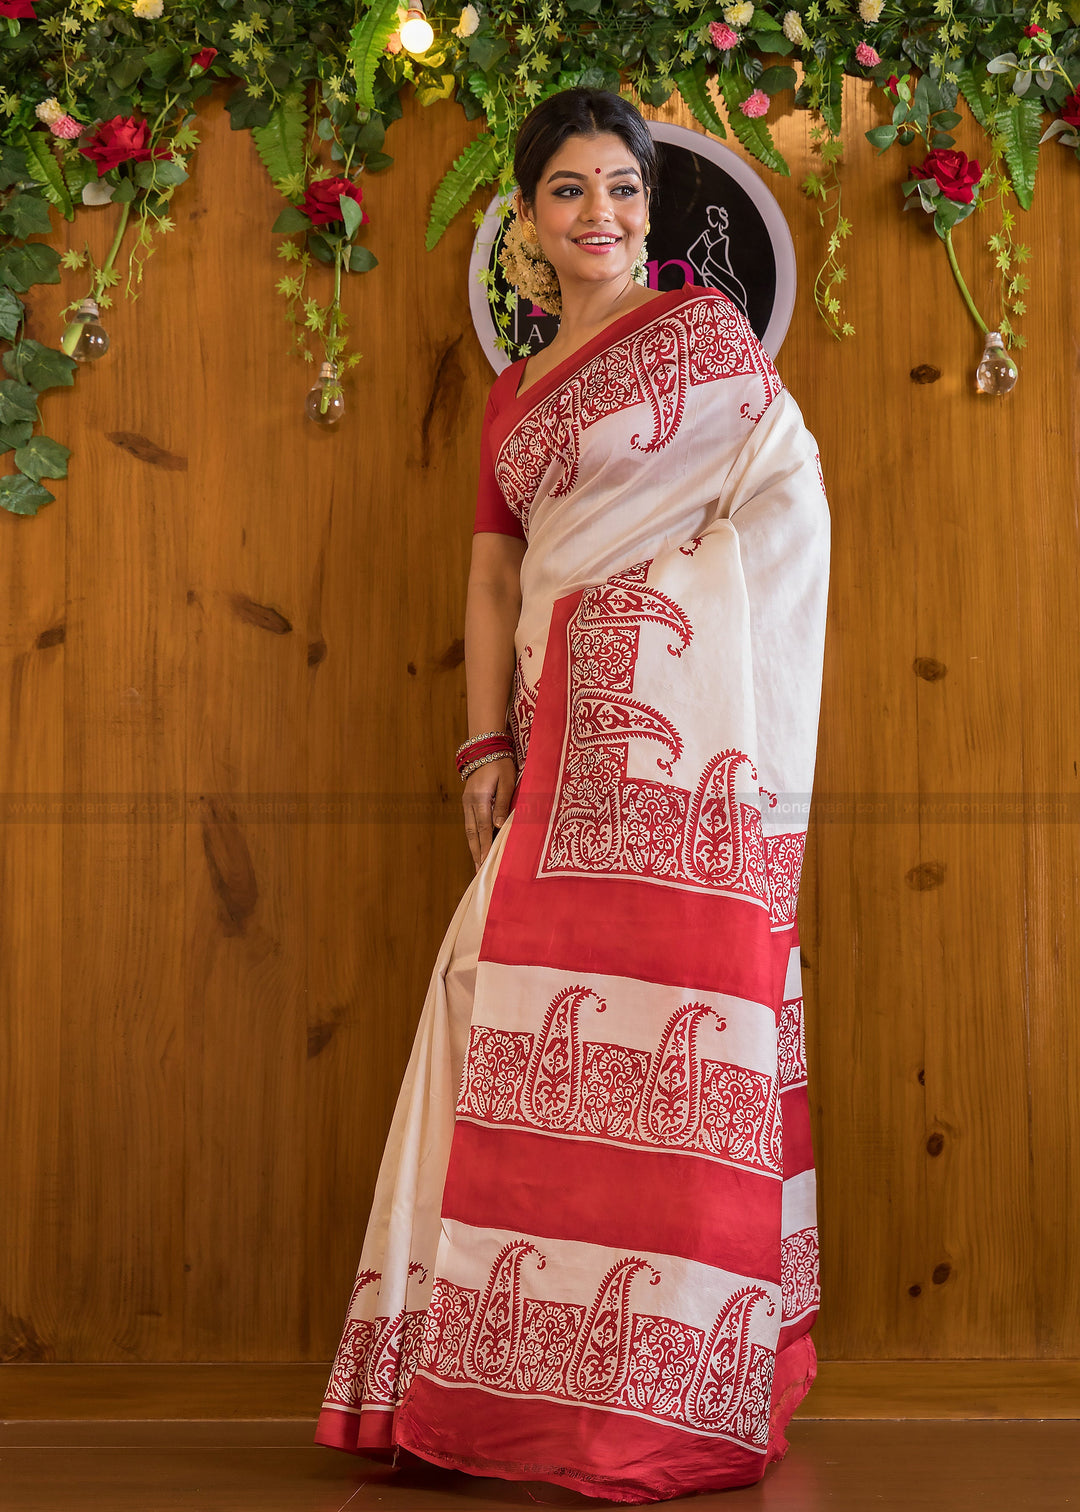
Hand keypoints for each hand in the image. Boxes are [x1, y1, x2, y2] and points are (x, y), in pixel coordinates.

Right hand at [462, 756, 515, 871]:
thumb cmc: (500, 764)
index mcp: (479, 799)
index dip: (484, 846)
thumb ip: (503, 803)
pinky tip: (477, 846)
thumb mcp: (506, 781)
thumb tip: (499, 826)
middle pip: (472, 833)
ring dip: (473, 847)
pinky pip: (470, 824)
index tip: (485, 862)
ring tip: (477, 863)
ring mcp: (466, 803)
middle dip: (476, 853)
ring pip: (469, 830)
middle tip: (479, 871)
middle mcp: (469, 803)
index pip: (482, 828)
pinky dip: (473, 837)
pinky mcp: (468, 802)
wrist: (485, 749)